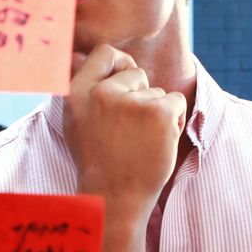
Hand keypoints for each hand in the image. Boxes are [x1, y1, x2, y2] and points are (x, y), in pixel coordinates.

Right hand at [63, 45, 186, 224]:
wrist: (115, 198)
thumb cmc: (98, 161)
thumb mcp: (75, 121)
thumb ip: (83, 89)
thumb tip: (83, 55)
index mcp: (78, 93)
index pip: (104, 53)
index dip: (120, 63)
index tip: (126, 78)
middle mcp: (102, 93)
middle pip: (136, 74)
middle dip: (141, 96)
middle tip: (131, 130)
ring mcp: (132, 102)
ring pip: (157, 91)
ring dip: (157, 113)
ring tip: (141, 141)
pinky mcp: (159, 113)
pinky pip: (176, 102)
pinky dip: (174, 121)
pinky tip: (159, 142)